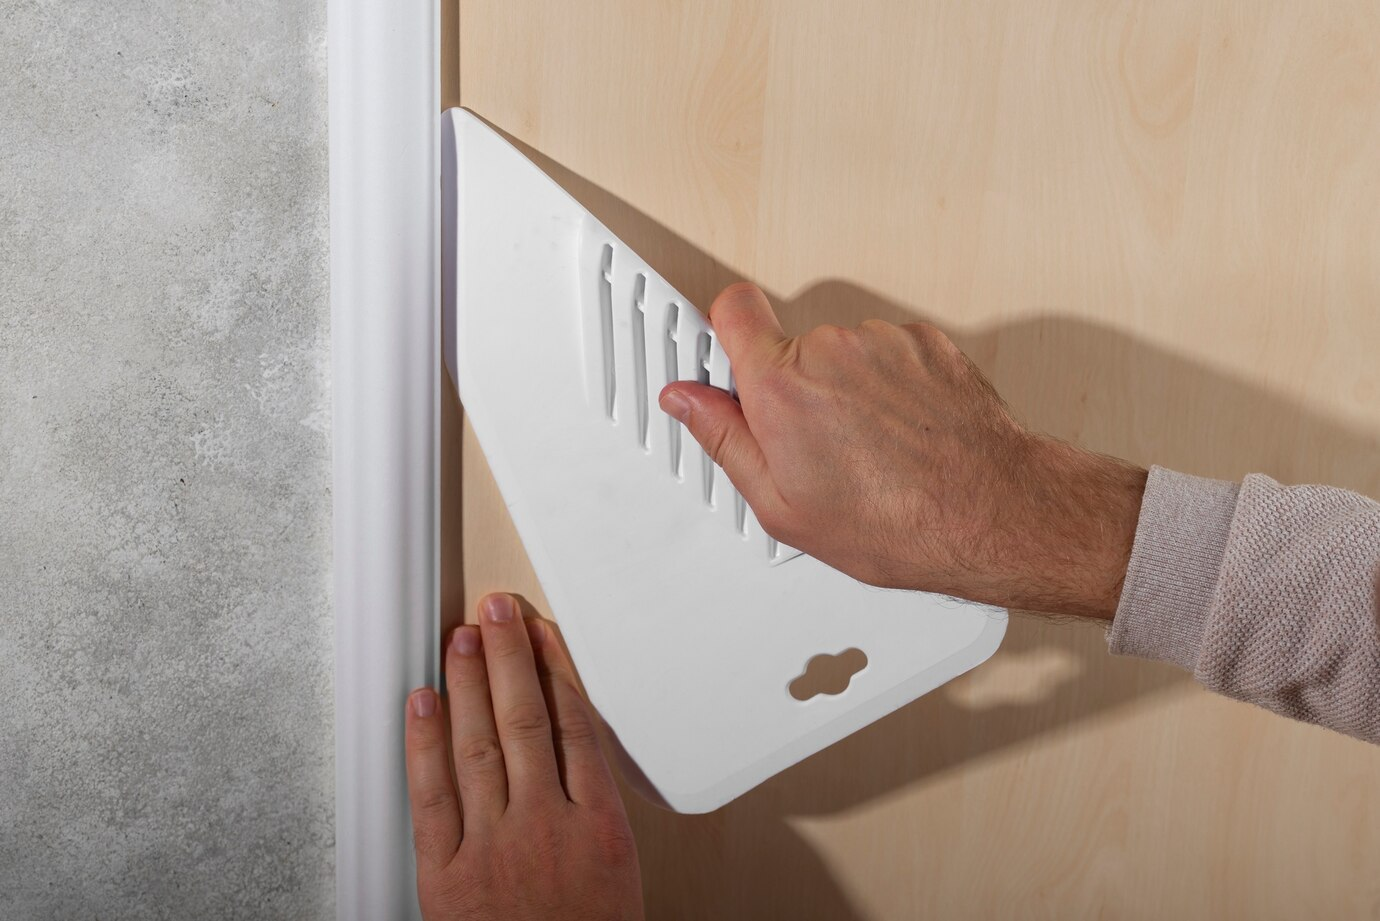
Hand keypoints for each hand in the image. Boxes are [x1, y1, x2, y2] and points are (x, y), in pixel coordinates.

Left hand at [404, 593, 643, 920]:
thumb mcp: (617, 871)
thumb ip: (594, 808)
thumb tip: (573, 747)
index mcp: (597, 826)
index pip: (574, 724)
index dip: (555, 670)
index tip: (542, 633)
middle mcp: (546, 824)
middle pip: (528, 719)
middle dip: (510, 656)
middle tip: (498, 610)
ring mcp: (494, 846)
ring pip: (481, 744)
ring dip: (469, 684)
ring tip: (463, 637)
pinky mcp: (447, 875)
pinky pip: (434, 795)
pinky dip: (425, 744)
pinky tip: (422, 704)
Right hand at [658, 283, 1146, 618]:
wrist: (993, 512)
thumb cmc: (896, 521)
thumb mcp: (782, 504)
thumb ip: (723, 438)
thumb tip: (684, 400)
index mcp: (782, 384)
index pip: (732, 309)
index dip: (725, 330)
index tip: (727, 356)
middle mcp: (831, 347)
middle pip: (792, 346)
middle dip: (796, 388)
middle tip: (818, 448)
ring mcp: (884, 342)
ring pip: (844, 353)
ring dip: (849, 389)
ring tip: (871, 450)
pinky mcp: (927, 343)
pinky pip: (890, 355)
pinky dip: (892, 387)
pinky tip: (903, 436)